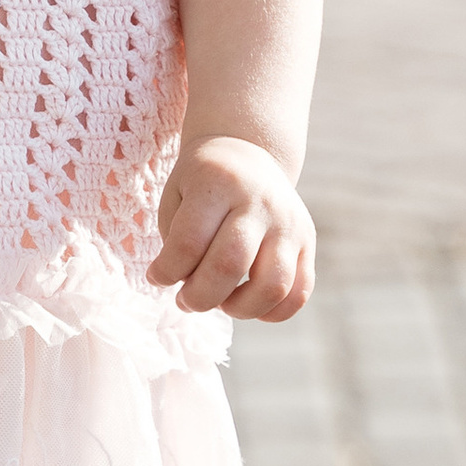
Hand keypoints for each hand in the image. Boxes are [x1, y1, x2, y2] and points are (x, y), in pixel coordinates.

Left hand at [149, 134, 315, 321]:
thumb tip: (192, 289)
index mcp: (219, 183)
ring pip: (272, 285)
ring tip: (221, 302)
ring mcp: (290, 222)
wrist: (249, 153)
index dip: (166, 272)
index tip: (157, 278)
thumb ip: (179, 242)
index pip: (189, 242)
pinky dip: (273, 312)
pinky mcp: (308, 241)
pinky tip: (248, 304)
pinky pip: (299, 293)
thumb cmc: (202, 185)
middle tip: (185, 300)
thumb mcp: (178, 196)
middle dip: (199, 297)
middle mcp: (260, 201)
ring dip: (239, 309)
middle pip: (229, 265)